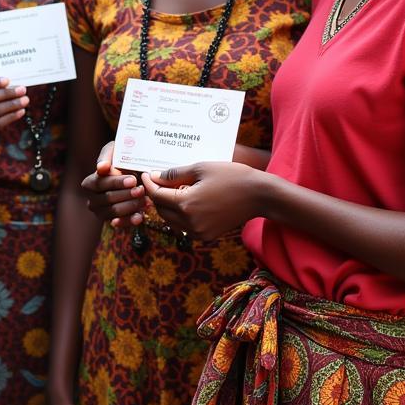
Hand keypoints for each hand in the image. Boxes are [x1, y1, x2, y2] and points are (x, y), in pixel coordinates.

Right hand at [80, 141, 145, 226]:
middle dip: (126, 194)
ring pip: (114, 212)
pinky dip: (130, 220)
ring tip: (145, 200)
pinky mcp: (112, 222)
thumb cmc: (120, 160)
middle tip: (141, 190)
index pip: (101, 183)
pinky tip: (140, 216)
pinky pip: (120, 224)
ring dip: (131, 206)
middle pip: (108, 198)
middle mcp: (92, 200)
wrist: (132, 173)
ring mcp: (101, 212)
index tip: (133, 180)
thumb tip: (101, 168)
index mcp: (89, 183)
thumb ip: (106, 156)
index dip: (117, 182)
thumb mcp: (113, 151)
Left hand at [140, 160, 262, 239]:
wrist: (259, 195)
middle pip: (161, 210)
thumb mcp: (200, 168)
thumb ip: (175, 174)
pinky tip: (187, 200)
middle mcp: (190, 222)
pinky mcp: (206, 236)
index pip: (156, 195)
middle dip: (157, 195)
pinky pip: (184, 226)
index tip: (146, 174)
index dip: (149, 183)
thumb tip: (156, 177)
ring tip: (174, 189)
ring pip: (171, 220)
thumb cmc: (231, 177)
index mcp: (186, 204)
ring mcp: (198, 232)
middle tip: (158, 180)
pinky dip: (180, 215)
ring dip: (167, 206)